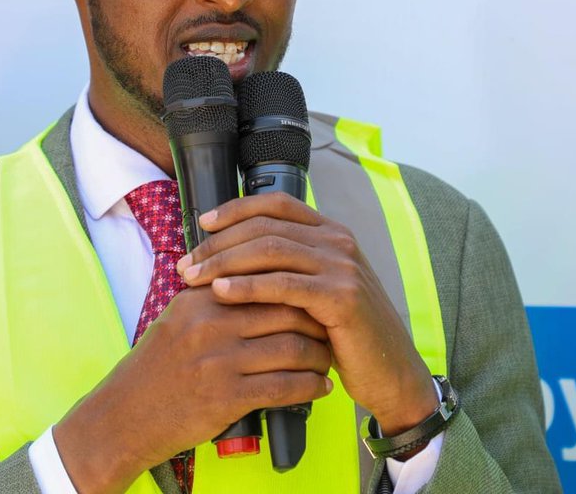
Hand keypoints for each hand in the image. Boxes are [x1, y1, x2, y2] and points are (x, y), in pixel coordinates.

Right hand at [53, 286, 332, 493]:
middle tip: (333, 327)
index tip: (315, 297)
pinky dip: (310, 387)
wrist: (124, 415)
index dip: (297, 288)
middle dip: (318, 320)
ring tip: (329, 359)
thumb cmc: (156, 368)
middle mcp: (211, 324)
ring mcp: (220, 361)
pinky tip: (320, 387)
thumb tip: (258, 279)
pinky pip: (284, 387)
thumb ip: (214, 296)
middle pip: (286, 311)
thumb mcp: (178, 318)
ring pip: (292, 349)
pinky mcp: (227, 397)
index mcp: (200, 298)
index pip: (264, 280)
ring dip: (320, 356)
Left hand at [177, 192, 438, 437]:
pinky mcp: (341, 296)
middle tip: (186, 264)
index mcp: (331, 232)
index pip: (277, 204)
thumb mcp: (317, 289)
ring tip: (193, 278)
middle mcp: (338, 241)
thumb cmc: (345, 334)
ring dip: (224, 262)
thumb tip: (231, 255)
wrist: (389, 370)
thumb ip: (288, 267)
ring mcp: (342, 266)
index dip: (236, 209)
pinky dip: (247, 286)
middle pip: (266, 227)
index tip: (203, 224)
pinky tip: (221, 292)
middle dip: (219, 243)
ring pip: (270, 251)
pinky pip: (283, 285)